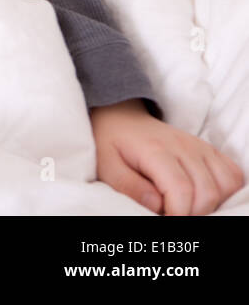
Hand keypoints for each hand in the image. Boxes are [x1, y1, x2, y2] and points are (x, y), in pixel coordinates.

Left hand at [90, 98, 244, 214]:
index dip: (177, 213)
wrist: (120, 118)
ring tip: (186, 205)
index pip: (181, 189)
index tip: (165, 219)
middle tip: (171, 213)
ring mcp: (199, 147)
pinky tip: (203, 196)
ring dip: (210, 204)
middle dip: (192, 213)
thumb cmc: (111, 143)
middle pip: (206, 192)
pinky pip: (232, 174)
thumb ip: (128, 186)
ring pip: (225, 184)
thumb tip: (156, 205)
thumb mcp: (106, 165)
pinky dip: (225, 191)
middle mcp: (183, 146)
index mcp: (155, 150)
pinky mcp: (208, 150)